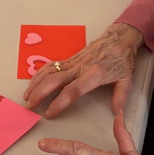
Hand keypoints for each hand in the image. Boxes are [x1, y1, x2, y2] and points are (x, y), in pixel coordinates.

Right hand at [23, 23, 142, 116]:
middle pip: (54, 80)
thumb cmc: (122, 60)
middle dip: (40, 93)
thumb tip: (118, 115)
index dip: (59, 103)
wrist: (118, 39)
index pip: (73, 90)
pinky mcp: (69, 59)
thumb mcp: (127, 79)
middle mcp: (79, 67)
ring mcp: (72, 62)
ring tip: (26, 97)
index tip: (49, 114)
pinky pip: (50, 66)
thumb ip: (121, 97)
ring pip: (49, 72)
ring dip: (36, 84)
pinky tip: (32, 83)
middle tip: (30, 106)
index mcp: (93, 74)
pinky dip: (39, 74)